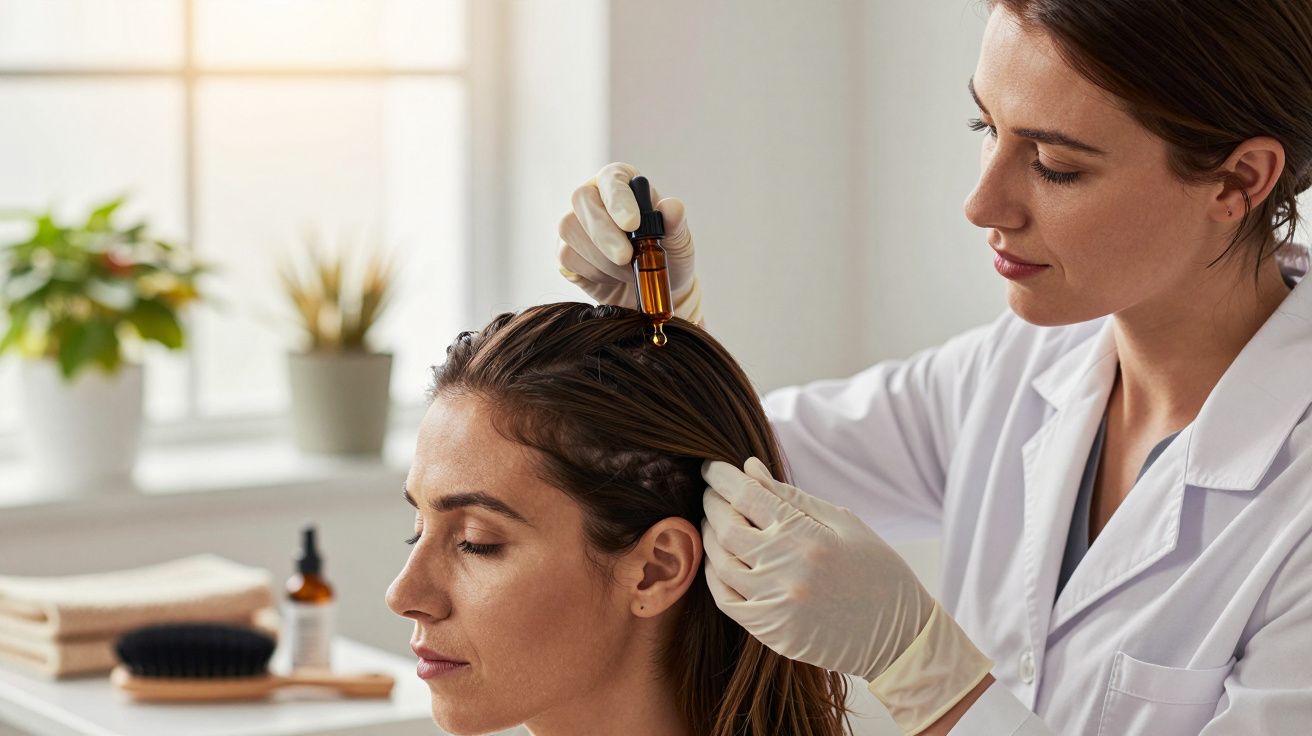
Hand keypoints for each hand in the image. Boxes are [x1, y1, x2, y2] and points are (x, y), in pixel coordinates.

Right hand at [557, 162, 701, 321]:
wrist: (652, 292)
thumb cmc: (666, 257)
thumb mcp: (679, 241)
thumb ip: (676, 223)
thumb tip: (672, 208)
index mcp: (621, 183)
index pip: (612, 178)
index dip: (619, 199)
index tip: (632, 224)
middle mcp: (594, 196)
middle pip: (582, 199)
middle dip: (603, 232)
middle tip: (625, 258)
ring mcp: (575, 222)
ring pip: (571, 230)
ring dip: (601, 257)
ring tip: (629, 271)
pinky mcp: (565, 249)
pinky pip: (567, 257)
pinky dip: (593, 272)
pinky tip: (612, 278)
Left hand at [701, 457, 933, 680]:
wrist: (901, 636)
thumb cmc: (877, 570)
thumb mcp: (844, 522)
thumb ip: (792, 495)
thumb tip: (749, 468)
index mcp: (808, 536)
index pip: (747, 496)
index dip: (722, 478)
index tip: (711, 468)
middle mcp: (788, 570)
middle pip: (726, 527)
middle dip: (712, 503)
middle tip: (710, 492)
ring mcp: (777, 605)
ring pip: (721, 563)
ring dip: (709, 538)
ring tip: (713, 522)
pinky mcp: (773, 634)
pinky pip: (727, 601)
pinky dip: (716, 577)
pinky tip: (720, 560)